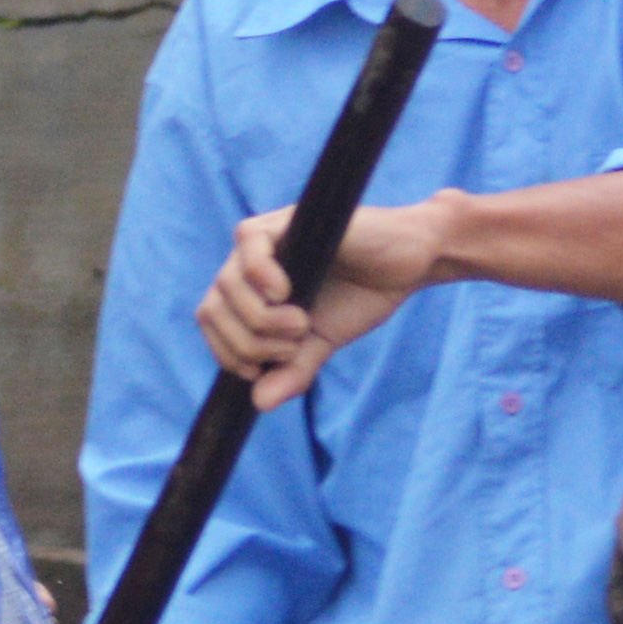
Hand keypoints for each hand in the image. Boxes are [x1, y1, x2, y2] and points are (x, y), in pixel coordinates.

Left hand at [199, 192, 447, 407]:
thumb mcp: (322, 344)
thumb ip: (292, 371)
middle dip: (246, 343)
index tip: (263, 369)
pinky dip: (260, 274)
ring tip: (301, 324)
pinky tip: (286, 291)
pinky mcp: (286, 218)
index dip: (228, 354)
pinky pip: (249, 242)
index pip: (213, 323)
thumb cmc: (362, 296)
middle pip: (212, 308)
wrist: (410, 263)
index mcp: (251, 292)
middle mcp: (249, 265)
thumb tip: (258, 404)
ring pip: (227, 283)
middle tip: (291, 347)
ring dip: (261, 318)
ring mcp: (266, 240)